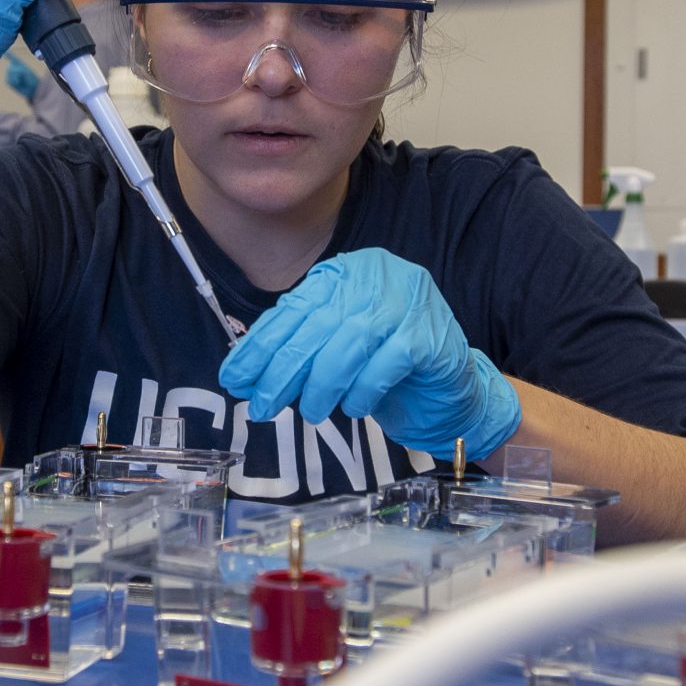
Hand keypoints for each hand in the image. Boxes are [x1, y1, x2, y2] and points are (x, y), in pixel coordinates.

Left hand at [219, 249, 520, 459]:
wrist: (450, 386)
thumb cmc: (384, 365)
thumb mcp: (335, 346)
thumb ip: (299, 347)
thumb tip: (244, 373)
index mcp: (346, 273)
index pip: (293, 308)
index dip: (260, 345)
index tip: (235, 378)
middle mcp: (375, 277)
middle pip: (316, 326)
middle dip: (282, 371)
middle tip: (261, 405)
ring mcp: (405, 302)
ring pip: (346, 346)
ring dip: (321, 386)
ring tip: (310, 413)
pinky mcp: (428, 335)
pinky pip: (382, 366)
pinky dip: (361, 392)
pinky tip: (354, 408)